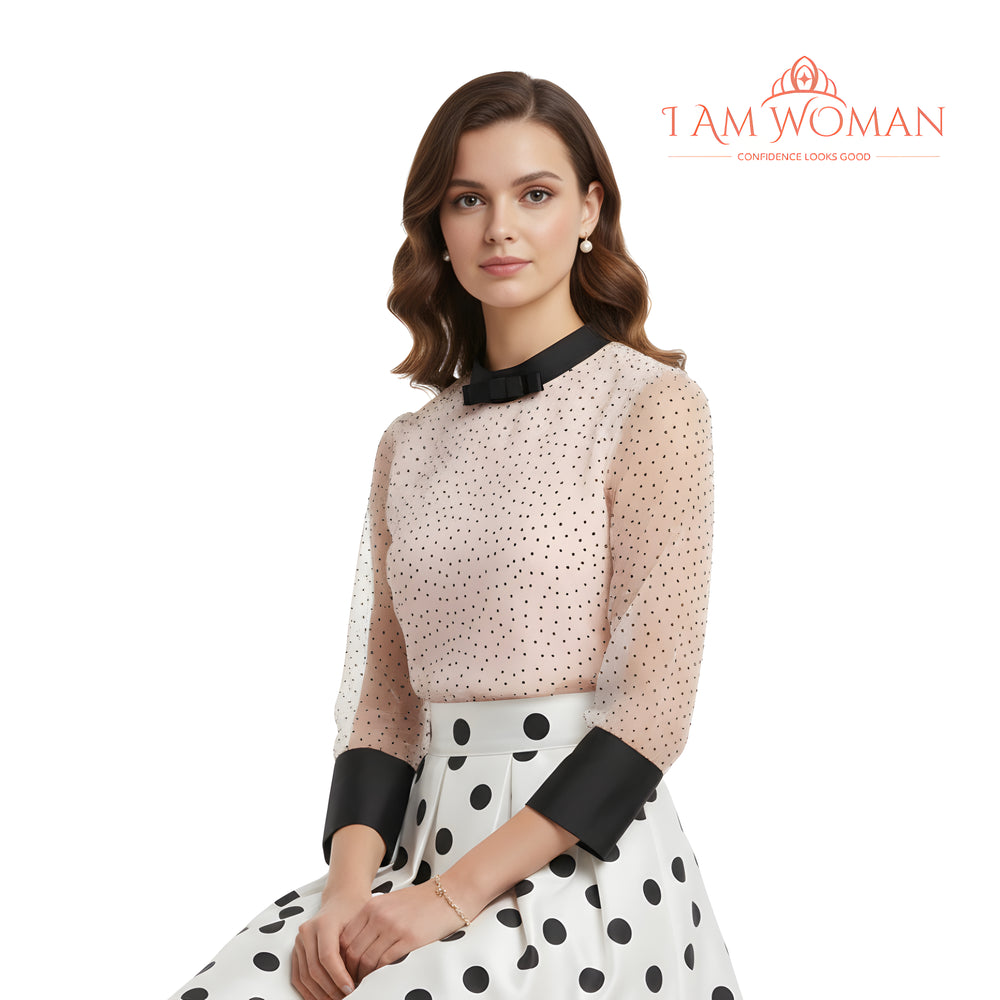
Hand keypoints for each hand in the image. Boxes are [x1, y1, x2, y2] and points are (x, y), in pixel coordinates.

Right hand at [292, 886, 369, 999]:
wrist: (342, 899)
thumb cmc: (353, 910)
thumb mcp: (360, 923)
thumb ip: (357, 948)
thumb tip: (360, 978)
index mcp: (324, 922)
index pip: (328, 956)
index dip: (338, 976)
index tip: (351, 989)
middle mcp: (307, 931)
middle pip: (315, 969)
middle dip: (331, 989)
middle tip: (346, 997)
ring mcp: (299, 941)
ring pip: (305, 976)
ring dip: (320, 993)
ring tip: (336, 999)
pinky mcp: (296, 950)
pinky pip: (297, 976)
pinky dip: (308, 991)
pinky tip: (321, 997)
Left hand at [340, 879, 472, 985]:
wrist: (450, 894)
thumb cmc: (423, 901)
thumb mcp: (391, 903)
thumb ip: (373, 918)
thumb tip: (359, 944)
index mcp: (372, 906)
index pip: (346, 938)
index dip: (342, 959)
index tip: (345, 970)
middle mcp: (379, 915)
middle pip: (353, 951)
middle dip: (349, 971)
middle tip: (351, 982)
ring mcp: (393, 927)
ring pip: (366, 960)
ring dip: (362, 976)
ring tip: (364, 985)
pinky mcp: (409, 939)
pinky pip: (385, 963)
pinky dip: (379, 975)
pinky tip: (380, 980)